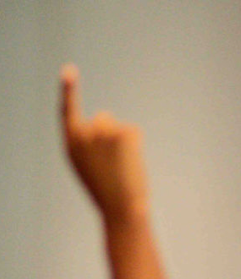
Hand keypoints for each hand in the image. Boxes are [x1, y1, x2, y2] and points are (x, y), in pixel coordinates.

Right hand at [59, 66, 148, 222]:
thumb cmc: (105, 192)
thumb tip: (102, 121)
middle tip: (112, 163)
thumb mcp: (89, 167)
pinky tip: (131, 163)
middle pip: (103, 119)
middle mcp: (84, 133)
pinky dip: (136, 146)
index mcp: (70, 144)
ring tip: (121, 165)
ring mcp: (104, 131)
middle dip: (110, 134)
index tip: (69, 70)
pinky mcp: (124, 133)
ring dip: (122, 141)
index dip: (68, 89)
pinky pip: (133, 132)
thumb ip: (89, 143)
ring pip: (117, 126)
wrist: (121, 208)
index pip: (67, 111)